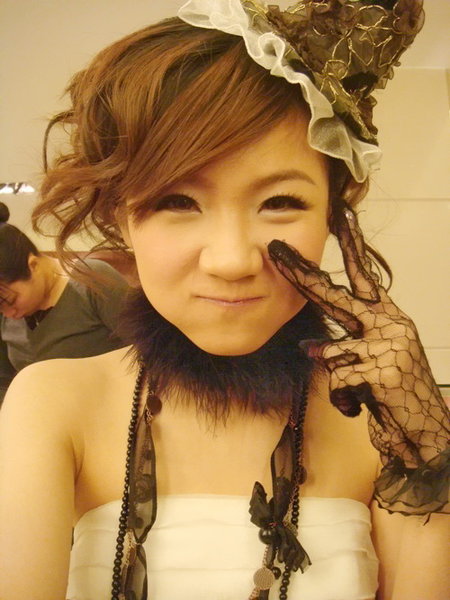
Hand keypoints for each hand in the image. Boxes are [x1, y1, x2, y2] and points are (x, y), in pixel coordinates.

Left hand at [268, 201, 448, 513]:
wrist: (425, 434)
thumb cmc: (395, 394)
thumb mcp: (372, 361)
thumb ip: (344, 347)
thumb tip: (308, 347)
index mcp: (388, 316)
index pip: (364, 273)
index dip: (351, 244)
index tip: (340, 214)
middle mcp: (388, 323)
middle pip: (333, 295)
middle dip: (300, 275)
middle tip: (275, 250)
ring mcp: (386, 344)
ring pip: (329, 350)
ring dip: (337, 377)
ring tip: (359, 390)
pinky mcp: (380, 370)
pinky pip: (336, 379)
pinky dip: (342, 399)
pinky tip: (361, 407)